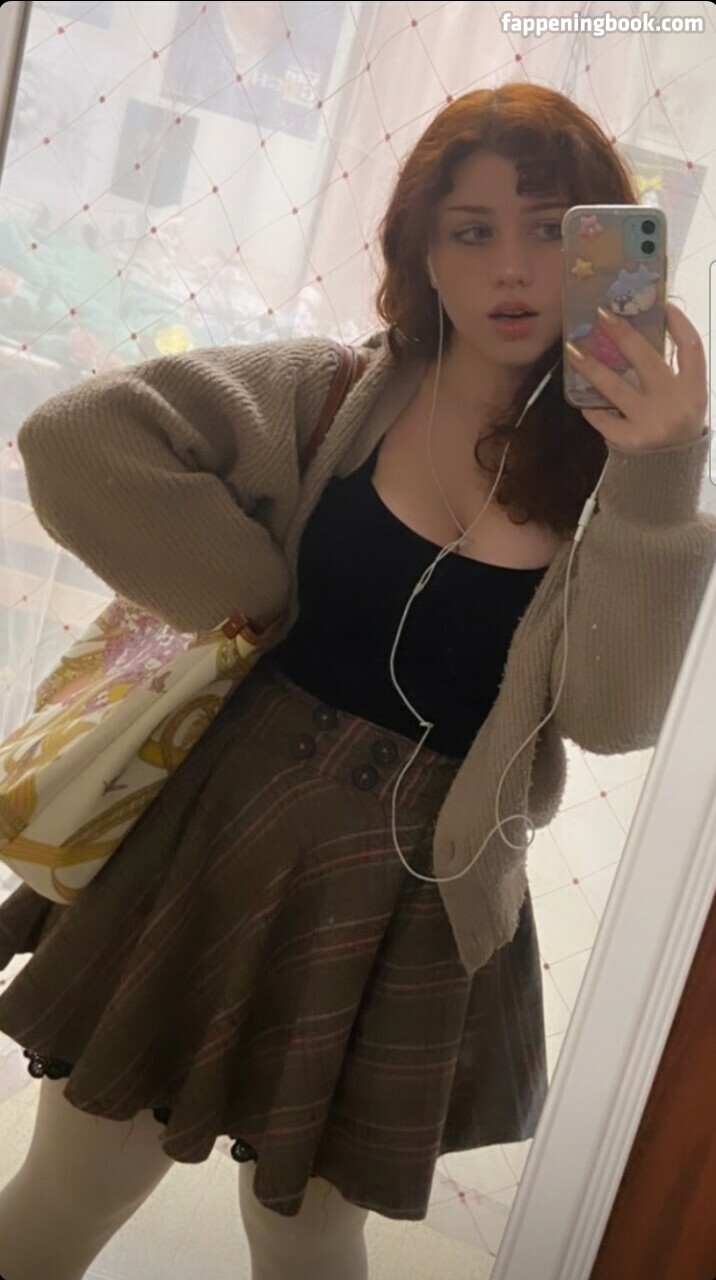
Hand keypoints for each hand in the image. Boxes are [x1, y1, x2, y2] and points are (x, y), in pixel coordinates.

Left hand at [565, 301, 706, 450]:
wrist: (671, 475)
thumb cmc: (676, 426)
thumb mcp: (686, 399)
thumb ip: (672, 372)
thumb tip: (646, 333)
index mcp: (695, 390)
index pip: (691, 348)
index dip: (677, 323)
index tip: (660, 303)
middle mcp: (676, 404)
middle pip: (647, 360)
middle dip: (623, 333)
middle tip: (602, 314)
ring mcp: (651, 423)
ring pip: (616, 387)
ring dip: (592, 366)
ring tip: (572, 349)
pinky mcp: (630, 441)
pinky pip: (604, 417)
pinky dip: (592, 407)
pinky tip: (581, 398)